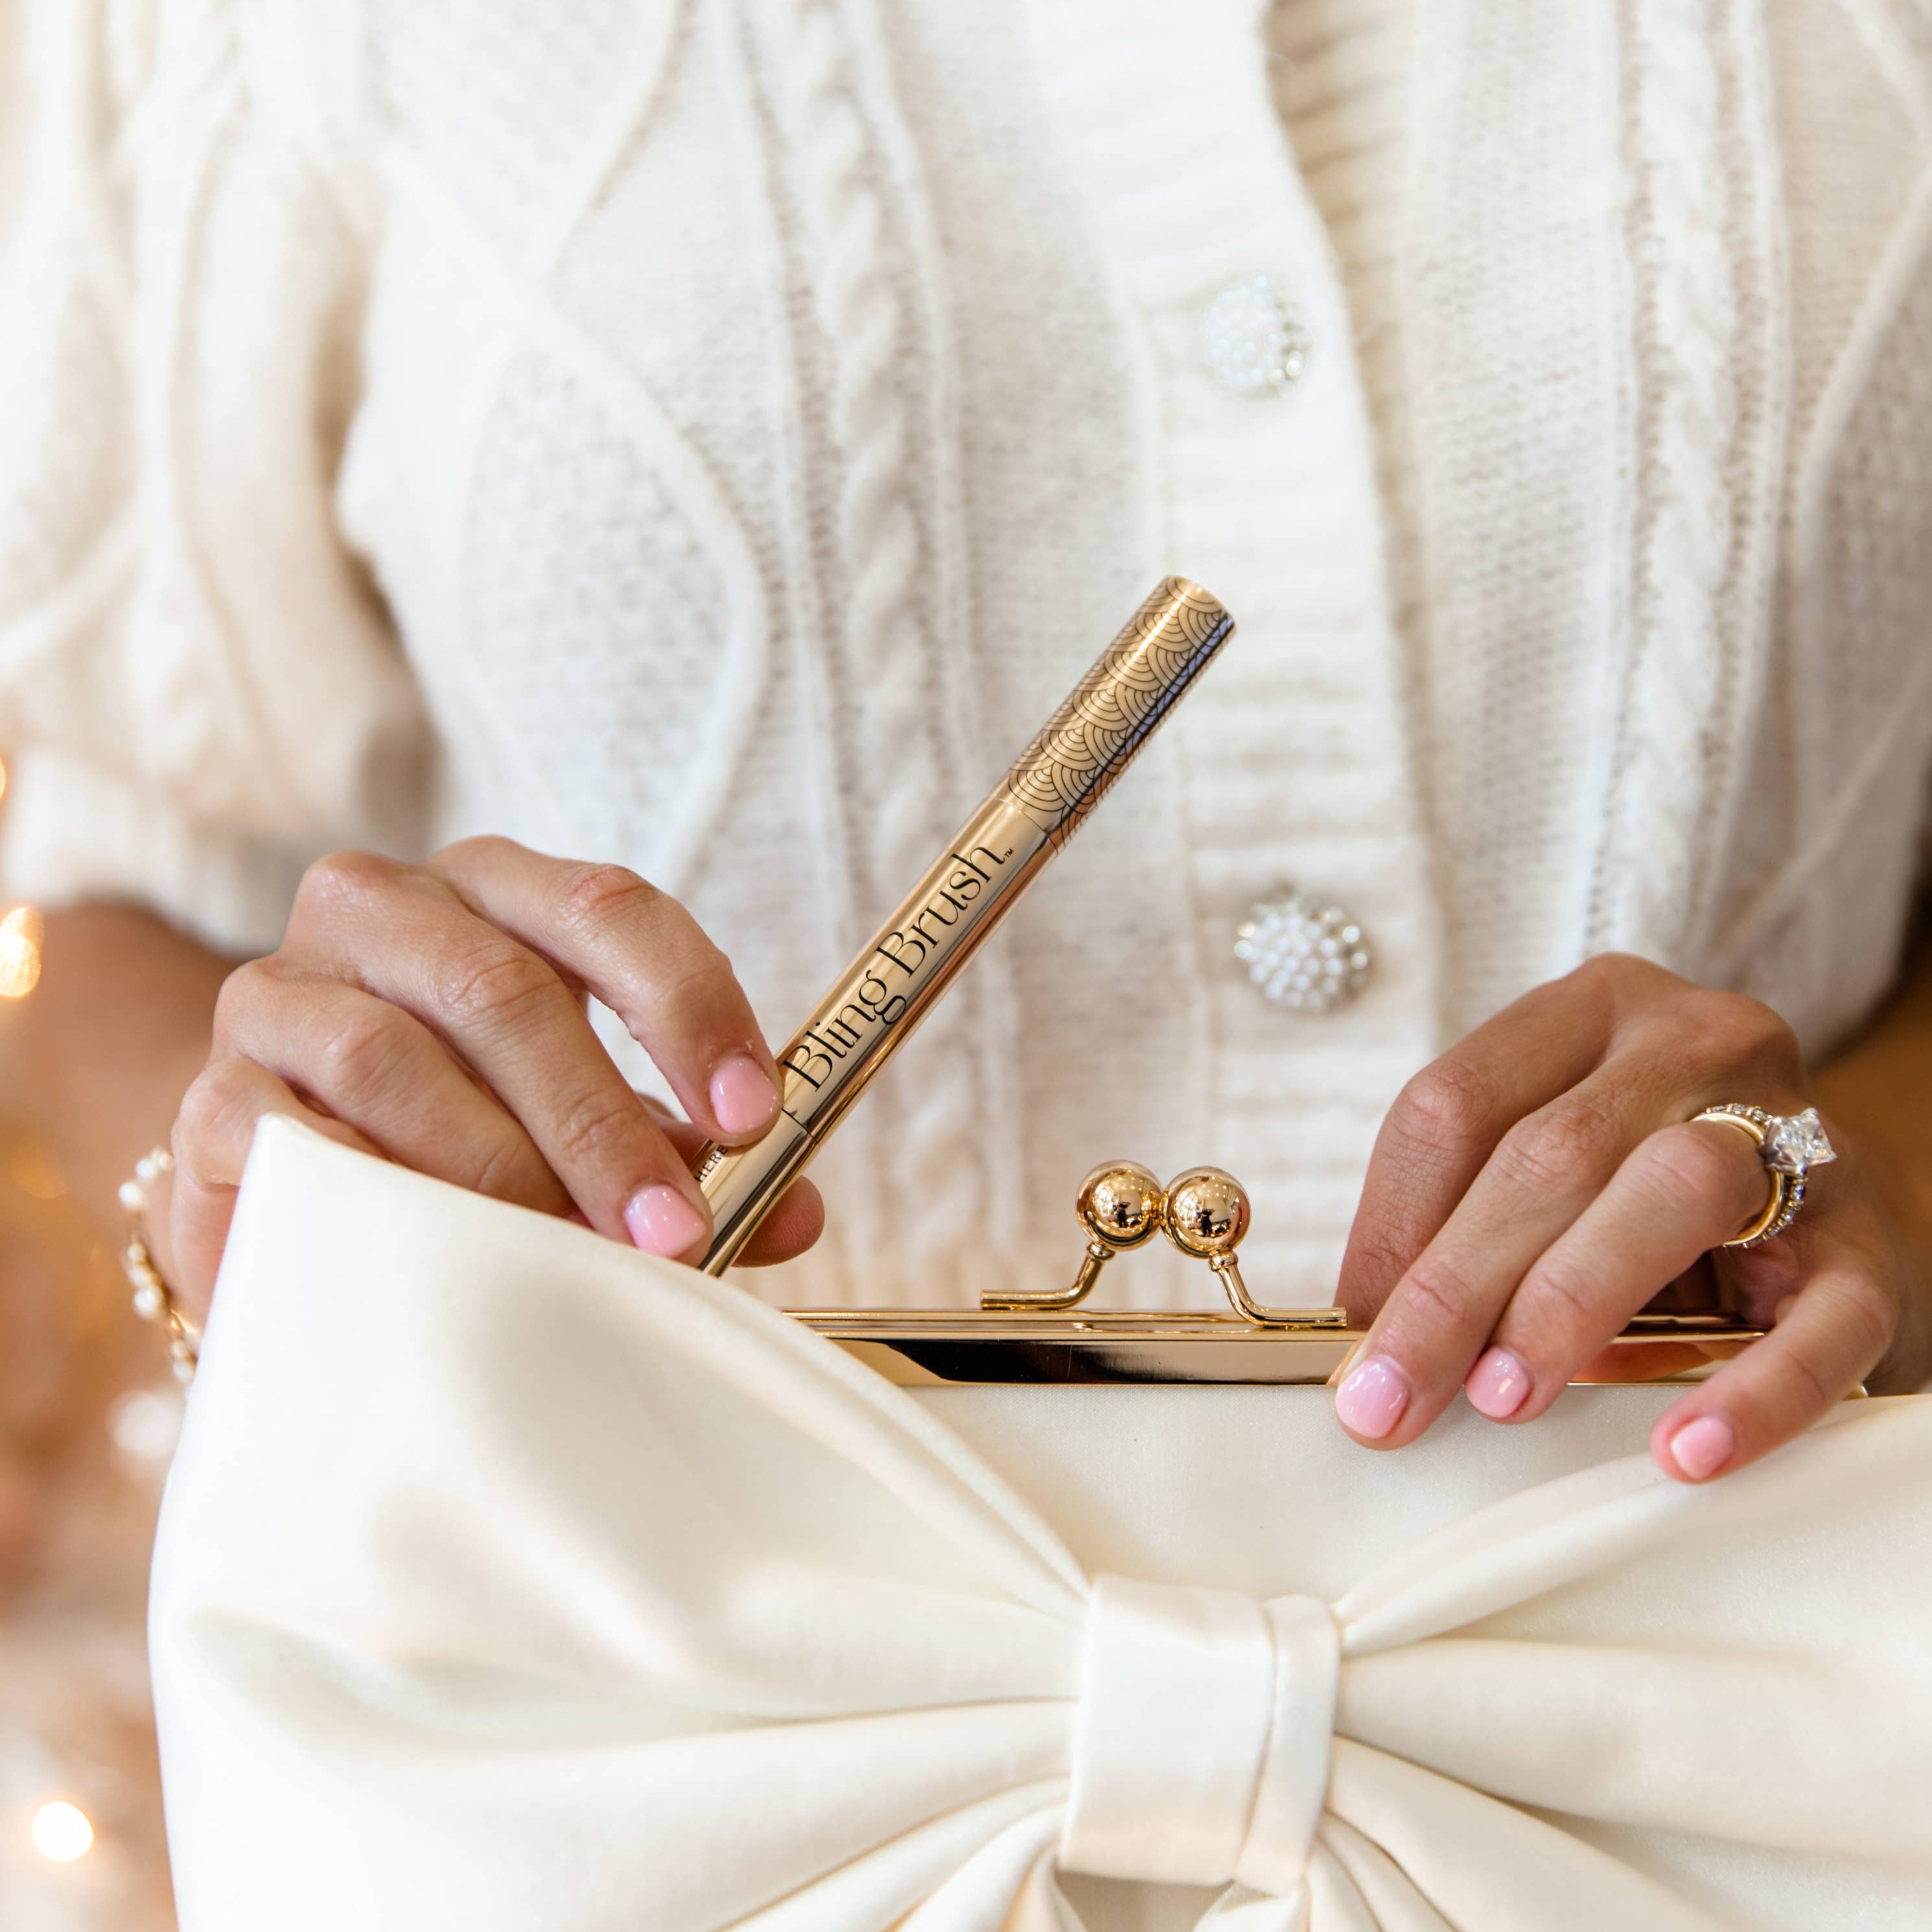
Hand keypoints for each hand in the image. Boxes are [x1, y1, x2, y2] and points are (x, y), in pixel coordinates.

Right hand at [153, 839, 820, 1317]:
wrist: (291, 1164)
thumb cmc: (468, 1130)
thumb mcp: (591, 1127)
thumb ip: (685, 1154)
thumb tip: (795, 1211)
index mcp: (498, 891)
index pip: (609, 908)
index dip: (690, 1007)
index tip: (752, 1118)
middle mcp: (386, 909)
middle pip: (508, 989)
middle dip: (604, 1124)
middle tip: (672, 1234)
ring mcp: (284, 990)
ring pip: (396, 1057)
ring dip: (497, 1170)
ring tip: (564, 1258)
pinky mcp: (216, 1090)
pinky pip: (293, 1136)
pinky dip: (379, 1200)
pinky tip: (437, 1257)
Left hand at [1333, 954, 1928, 1480]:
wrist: (1826, 1213)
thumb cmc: (1647, 1203)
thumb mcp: (1551, 1174)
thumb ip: (1465, 1222)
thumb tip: (1366, 1340)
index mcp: (1590, 1011)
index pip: (1454, 1103)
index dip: (1389, 1225)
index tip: (1349, 1336)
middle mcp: (1695, 1042)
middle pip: (1547, 1151)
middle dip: (1453, 1286)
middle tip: (1391, 1400)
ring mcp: (1800, 1131)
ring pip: (1673, 1189)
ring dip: (1571, 1300)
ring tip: (1507, 1398)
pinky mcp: (1874, 1244)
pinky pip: (1822, 1318)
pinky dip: (1753, 1388)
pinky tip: (1684, 1449)